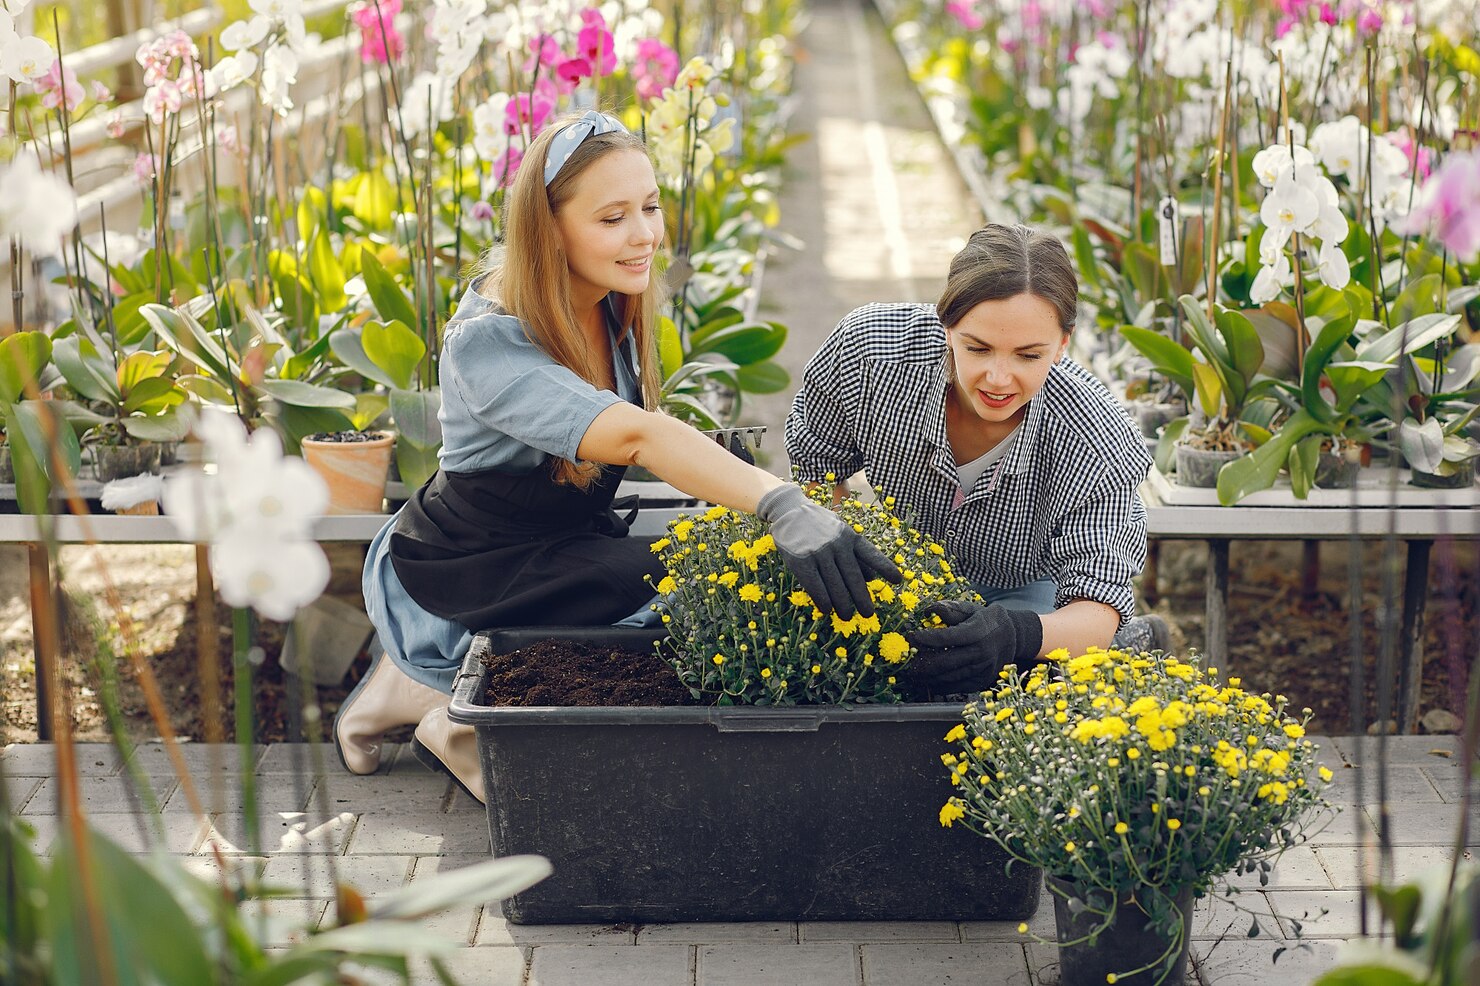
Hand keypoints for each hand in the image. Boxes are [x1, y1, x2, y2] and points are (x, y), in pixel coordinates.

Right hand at [757, 485, 901, 618]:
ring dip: (843, 604)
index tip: (898, 580)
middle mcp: (838, 544)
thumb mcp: (841, 531)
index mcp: (850, 536)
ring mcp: (819, 553)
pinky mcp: (801, 561)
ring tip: (847, 617)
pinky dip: (823, 600)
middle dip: (862, 598)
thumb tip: (871, 578)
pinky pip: (815, 586)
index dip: (885, 568)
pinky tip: (827, 610)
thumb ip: (856, 553)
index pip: (872, 554)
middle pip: (854, 577)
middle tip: (868, 614)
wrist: (789, 510)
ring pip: (835, 585)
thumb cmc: (819, 525)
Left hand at [902, 600, 1042, 696]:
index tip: (910, 636)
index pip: (947, 638)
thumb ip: (949, 609)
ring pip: (948, 677)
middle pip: (945, 662)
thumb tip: (927, 611)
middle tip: (906, 660)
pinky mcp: (981, 681)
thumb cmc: (987, 620)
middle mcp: (981, 653)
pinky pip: (956, 687)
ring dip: (927, 676)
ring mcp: (982, 669)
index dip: (926, 638)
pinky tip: (927, 681)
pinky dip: (939, 685)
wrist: (1014, 637)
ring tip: (911, 672)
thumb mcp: (970, 609)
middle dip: (922, 662)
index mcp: (977, 632)